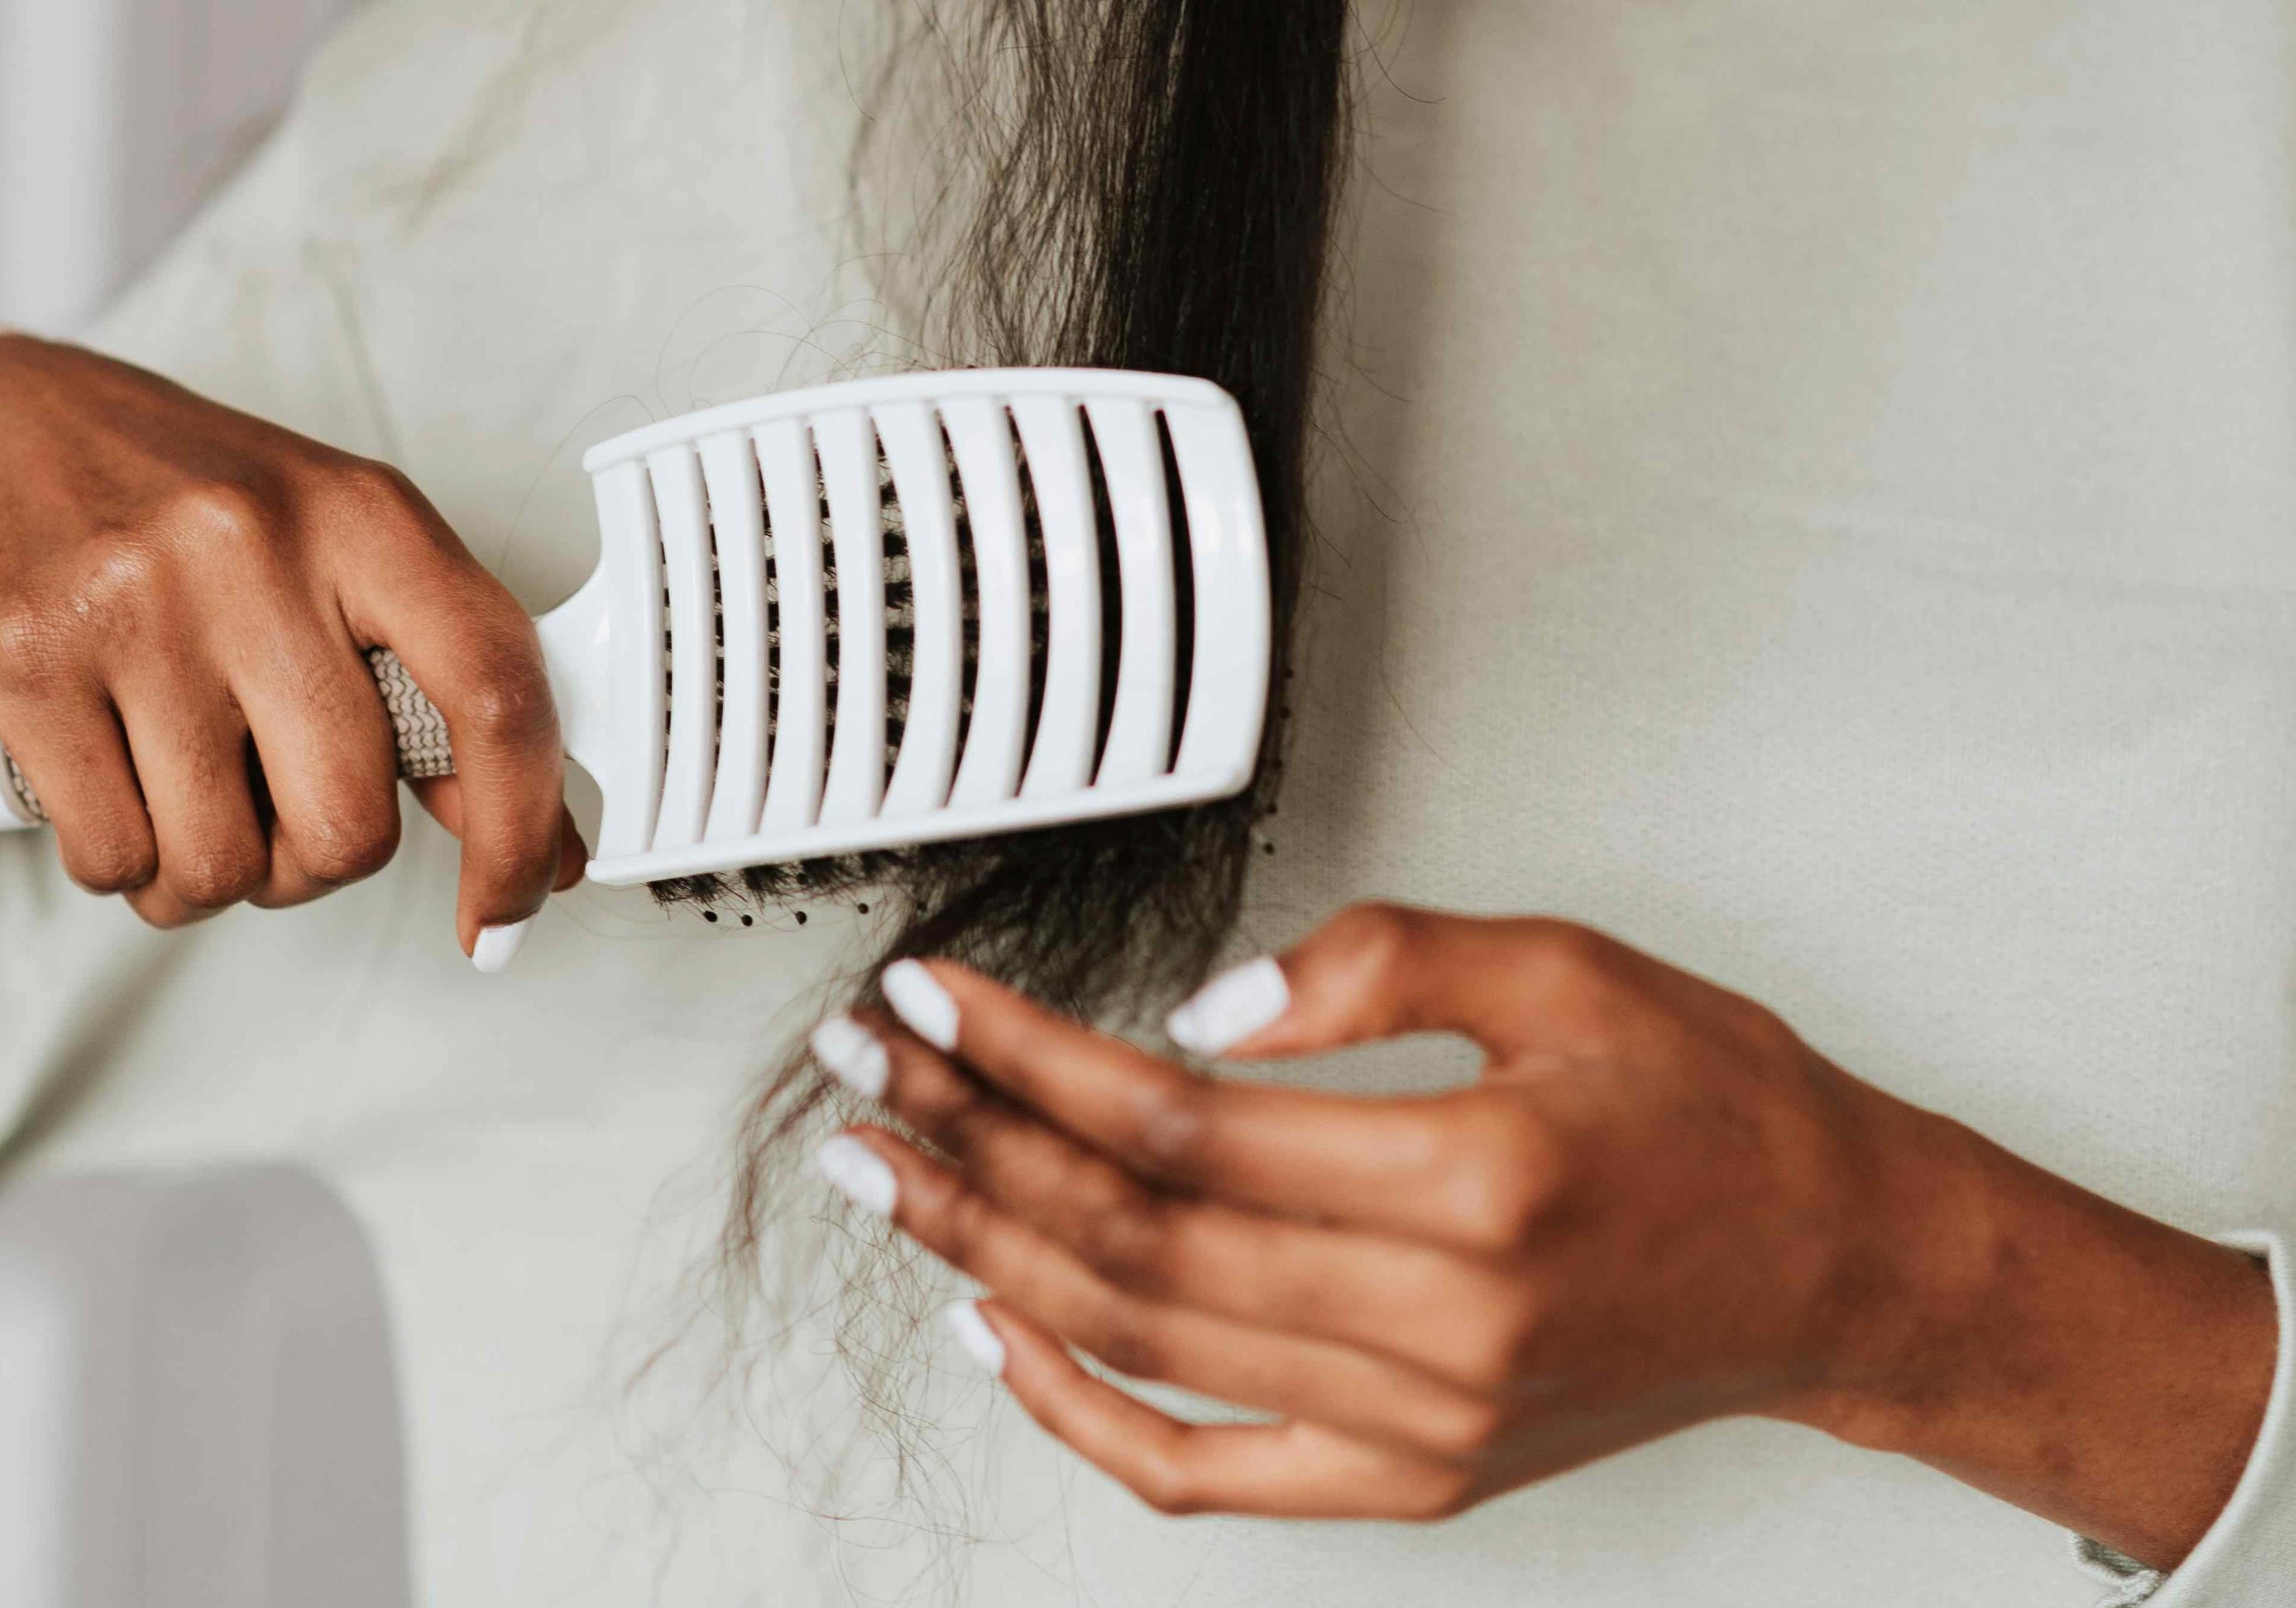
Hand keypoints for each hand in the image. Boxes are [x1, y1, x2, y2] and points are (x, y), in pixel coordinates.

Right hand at [0, 333, 582, 952]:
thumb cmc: (184, 492)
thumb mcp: (340, 548)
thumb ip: (440, 686)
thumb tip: (541, 842)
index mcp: (364, 517)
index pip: (495, 689)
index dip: (522, 825)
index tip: (512, 905)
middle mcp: (254, 551)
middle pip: (347, 823)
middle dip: (319, 863)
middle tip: (285, 818)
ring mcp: (134, 607)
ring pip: (222, 863)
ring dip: (214, 872)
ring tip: (192, 797)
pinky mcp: (24, 661)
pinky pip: (112, 856)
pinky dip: (123, 860)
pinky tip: (117, 787)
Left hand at [810, 905, 2275, 1566]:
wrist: (1826, 1264)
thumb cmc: (1713, 1108)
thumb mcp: (1570, 969)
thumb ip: (1381, 963)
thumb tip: (1202, 1009)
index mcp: (1476, 1180)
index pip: (1181, 1122)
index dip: (1033, 1058)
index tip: (942, 1003)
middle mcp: (1442, 1323)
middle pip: (1132, 1237)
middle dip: (973, 1146)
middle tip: (870, 1078)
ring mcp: (1420, 1422)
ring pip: (1140, 1344)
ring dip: (989, 1254)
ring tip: (890, 1179)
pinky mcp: (1413, 1476)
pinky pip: (1204, 1469)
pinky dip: (1081, 1410)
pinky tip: (996, 1330)